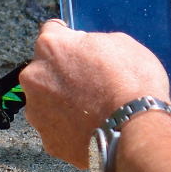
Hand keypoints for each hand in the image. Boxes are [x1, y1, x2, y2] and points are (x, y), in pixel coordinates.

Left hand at [21, 20, 170, 169]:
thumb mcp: (121, 43)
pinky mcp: (47, 140)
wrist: (135, 132)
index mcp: (50, 46)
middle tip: (91, 83)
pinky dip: (70, 128)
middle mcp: (34, 77)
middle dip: (63, 73)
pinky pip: (57, 129)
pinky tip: (92, 127)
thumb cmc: (132, 82)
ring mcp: (37, 111)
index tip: (78, 47)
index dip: (69, 38)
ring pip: (47, 101)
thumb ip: (92, 42)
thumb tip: (87, 48)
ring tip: (93, 109)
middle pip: (45, 69)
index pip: (52, 31)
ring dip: (63, 102)